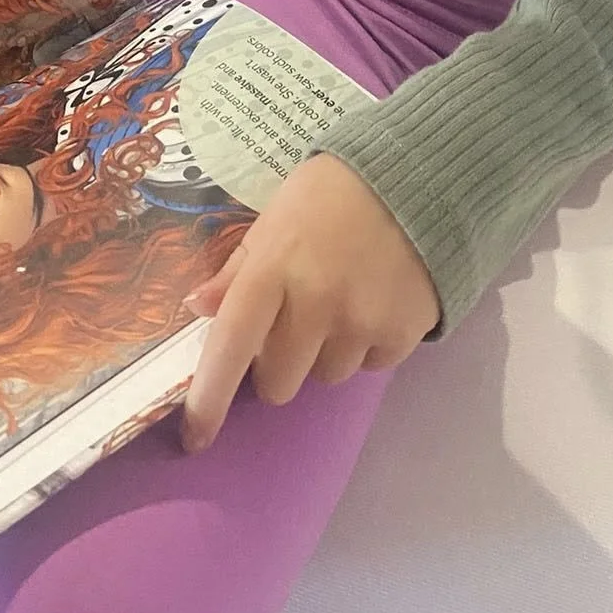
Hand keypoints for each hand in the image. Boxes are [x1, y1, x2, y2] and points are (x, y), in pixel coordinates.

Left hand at [180, 153, 439, 451]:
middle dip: (279, 362)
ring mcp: (360, 321)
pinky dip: (368, 345)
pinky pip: (370, 366)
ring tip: (343, 298)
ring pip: (326, 376)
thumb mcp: (274, 218)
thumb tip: (198, 308)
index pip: (229, 347)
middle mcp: (314, 303)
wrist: (417, 174)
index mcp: (272, 269)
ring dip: (326, 352)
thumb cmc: (331, 193)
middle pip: (277, 382)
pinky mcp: (402, 333)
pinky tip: (375, 300)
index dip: (207, 399)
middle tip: (295, 319)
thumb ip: (238, 268)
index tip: (195, 438)